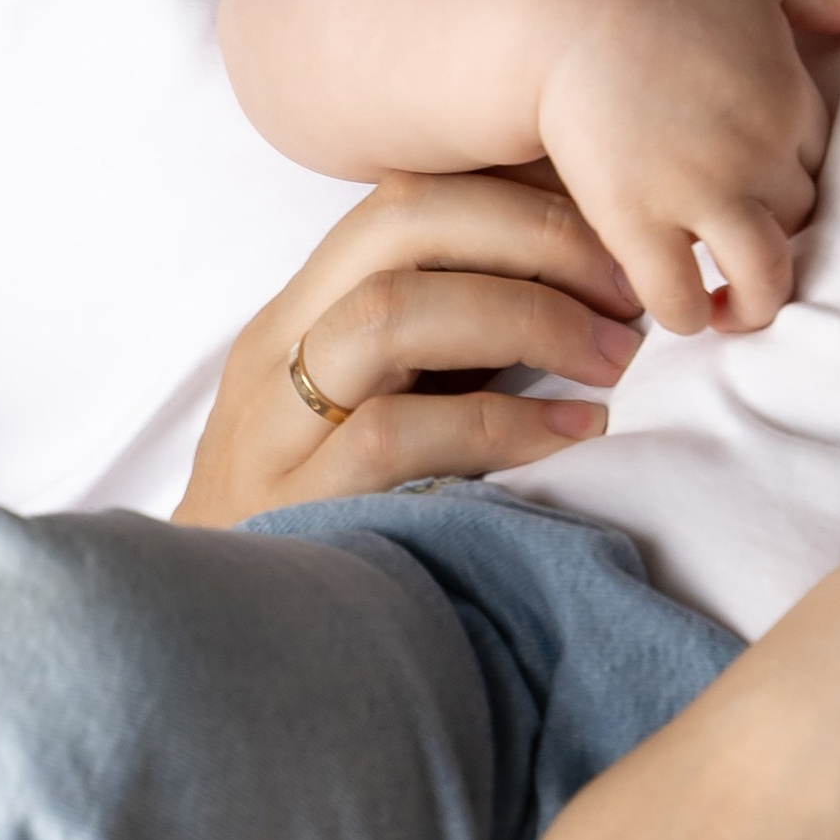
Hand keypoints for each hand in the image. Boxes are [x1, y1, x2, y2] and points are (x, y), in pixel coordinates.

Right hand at [175, 173, 642, 525]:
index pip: (406, 199)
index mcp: (300, 308)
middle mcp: (277, 346)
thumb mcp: (366, 405)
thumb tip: (590, 281)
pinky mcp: (294, 505)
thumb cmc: (318, 509)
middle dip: (537, 239)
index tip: (613, 238)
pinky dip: (503, 425)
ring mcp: (275, 424)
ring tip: (612, 358)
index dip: (521, 200)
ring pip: (391, 314)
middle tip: (628, 291)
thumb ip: (443, 343)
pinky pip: (396, 437)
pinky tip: (574, 432)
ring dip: (528, 318)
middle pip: (401, 225)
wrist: (211, 640)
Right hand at [534, 0, 839, 334]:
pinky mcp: (635, 221)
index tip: (770, 190)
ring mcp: (697, 193)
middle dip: (778, 235)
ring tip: (732, 309)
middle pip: (799, 225)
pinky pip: (677, 298)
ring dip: (753, 304)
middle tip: (750, 248)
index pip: (823, 172)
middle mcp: (757, 155)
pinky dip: (684, 314)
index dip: (796, 183)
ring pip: (762, 279)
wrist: (561, 9)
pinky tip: (682, 306)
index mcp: (792, 103)